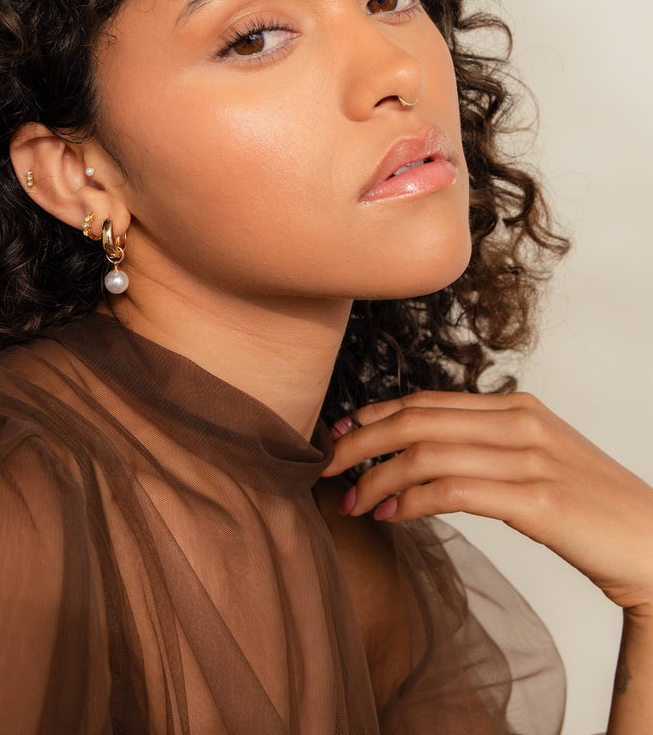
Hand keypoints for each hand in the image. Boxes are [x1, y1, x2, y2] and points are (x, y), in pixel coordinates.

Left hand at [321, 390, 652, 616]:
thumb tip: (416, 457)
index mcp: (516, 407)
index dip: (376, 415)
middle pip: (417, 420)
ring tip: (351, 501)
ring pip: (427, 454)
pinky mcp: (538, 498)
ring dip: (377, 478)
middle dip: (362, 442)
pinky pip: (453, 490)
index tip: (340, 433)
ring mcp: (530, 458)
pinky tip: (388, 516)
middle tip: (327, 467)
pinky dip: (410, 501)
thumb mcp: (534, 462)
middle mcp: (520, 422)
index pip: (427, 401)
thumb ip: (483, 448)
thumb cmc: (589, 509)